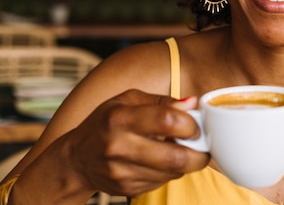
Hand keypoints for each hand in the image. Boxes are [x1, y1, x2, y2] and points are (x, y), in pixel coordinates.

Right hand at [63, 89, 209, 197]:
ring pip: (173, 172)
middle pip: (176, 157)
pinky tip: (162, 160)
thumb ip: (162, 101)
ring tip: (180, 148)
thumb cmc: (106, 123)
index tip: (195, 124)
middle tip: (202, 144)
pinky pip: (163, 181)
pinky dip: (171, 171)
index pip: (167, 120)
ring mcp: (122, 171)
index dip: (191, 123)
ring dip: (186, 162)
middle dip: (199, 152)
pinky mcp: (127, 189)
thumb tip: (192, 103)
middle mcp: (119, 146)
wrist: (76, 159)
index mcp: (120, 117)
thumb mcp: (128, 100)